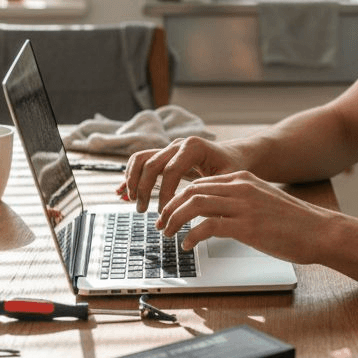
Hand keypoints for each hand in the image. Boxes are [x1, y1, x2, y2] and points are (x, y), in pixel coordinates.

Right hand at [117, 136, 246, 212]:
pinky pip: (141, 162)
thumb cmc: (234, 167)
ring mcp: (169, 149)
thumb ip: (214, 191)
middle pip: (150, 164)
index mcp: (194, 147)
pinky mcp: (164, 156)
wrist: (234, 156)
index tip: (164, 213)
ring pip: (141, 159)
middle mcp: (178, 145)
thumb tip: (198, 212)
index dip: (164, 194)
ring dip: (132, 180)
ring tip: (131, 200)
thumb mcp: (230, 179)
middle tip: (142, 210)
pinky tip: (122, 192)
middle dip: (143, 189)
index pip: (170, 171)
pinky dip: (130, 175)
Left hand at [155, 170, 336, 263]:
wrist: (319, 231)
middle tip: (161, 224)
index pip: (200, 182)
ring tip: (169, 234)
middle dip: (170, 208)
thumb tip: (216, 215)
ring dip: (175, 220)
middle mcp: (240, 187)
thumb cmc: (294, 222)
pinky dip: (191, 236)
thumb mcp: (263, 201)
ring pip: (194, 205)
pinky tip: (188, 245)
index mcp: (243, 178)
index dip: (179, 197)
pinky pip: (206, 227)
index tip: (169, 212)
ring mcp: (243, 206)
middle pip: (191, 191)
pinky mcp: (246, 226)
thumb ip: (240, 201)